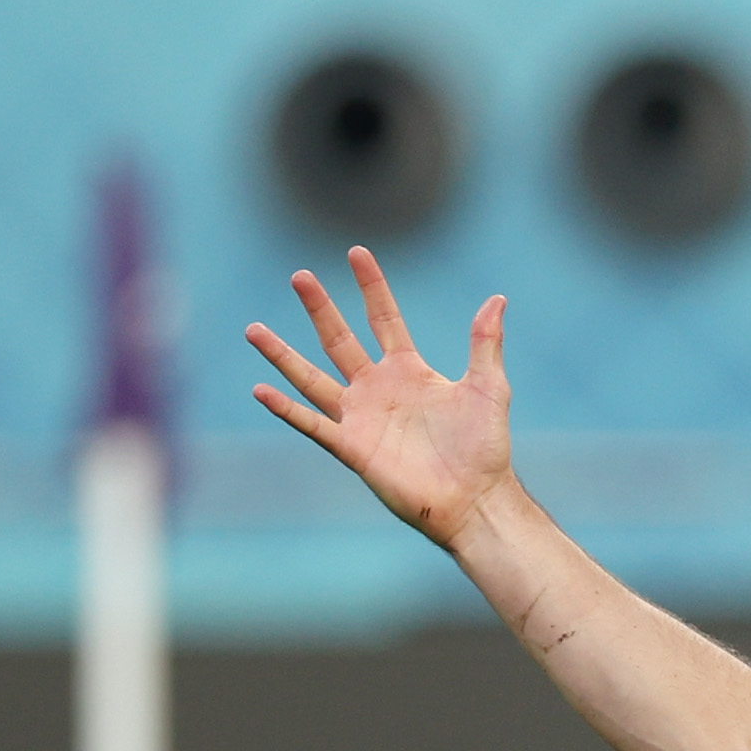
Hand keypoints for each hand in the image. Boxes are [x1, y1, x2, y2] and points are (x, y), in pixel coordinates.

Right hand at [246, 246, 516, 550]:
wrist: (476, 498)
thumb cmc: (485, 447)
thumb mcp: (489, 387)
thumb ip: (485, 343)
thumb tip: (497, 298)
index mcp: (409, 371)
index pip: (383, 319)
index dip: (372, 287)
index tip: (356, 252)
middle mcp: (378, 390)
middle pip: (340, 340)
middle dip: (320, 308)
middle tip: (300, 275)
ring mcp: (361, 418)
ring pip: (312, 378)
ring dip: (283, 355)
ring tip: (254, 329)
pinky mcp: (352, 447)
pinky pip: (312, 423)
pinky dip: (286, 408)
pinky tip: (260, 389)